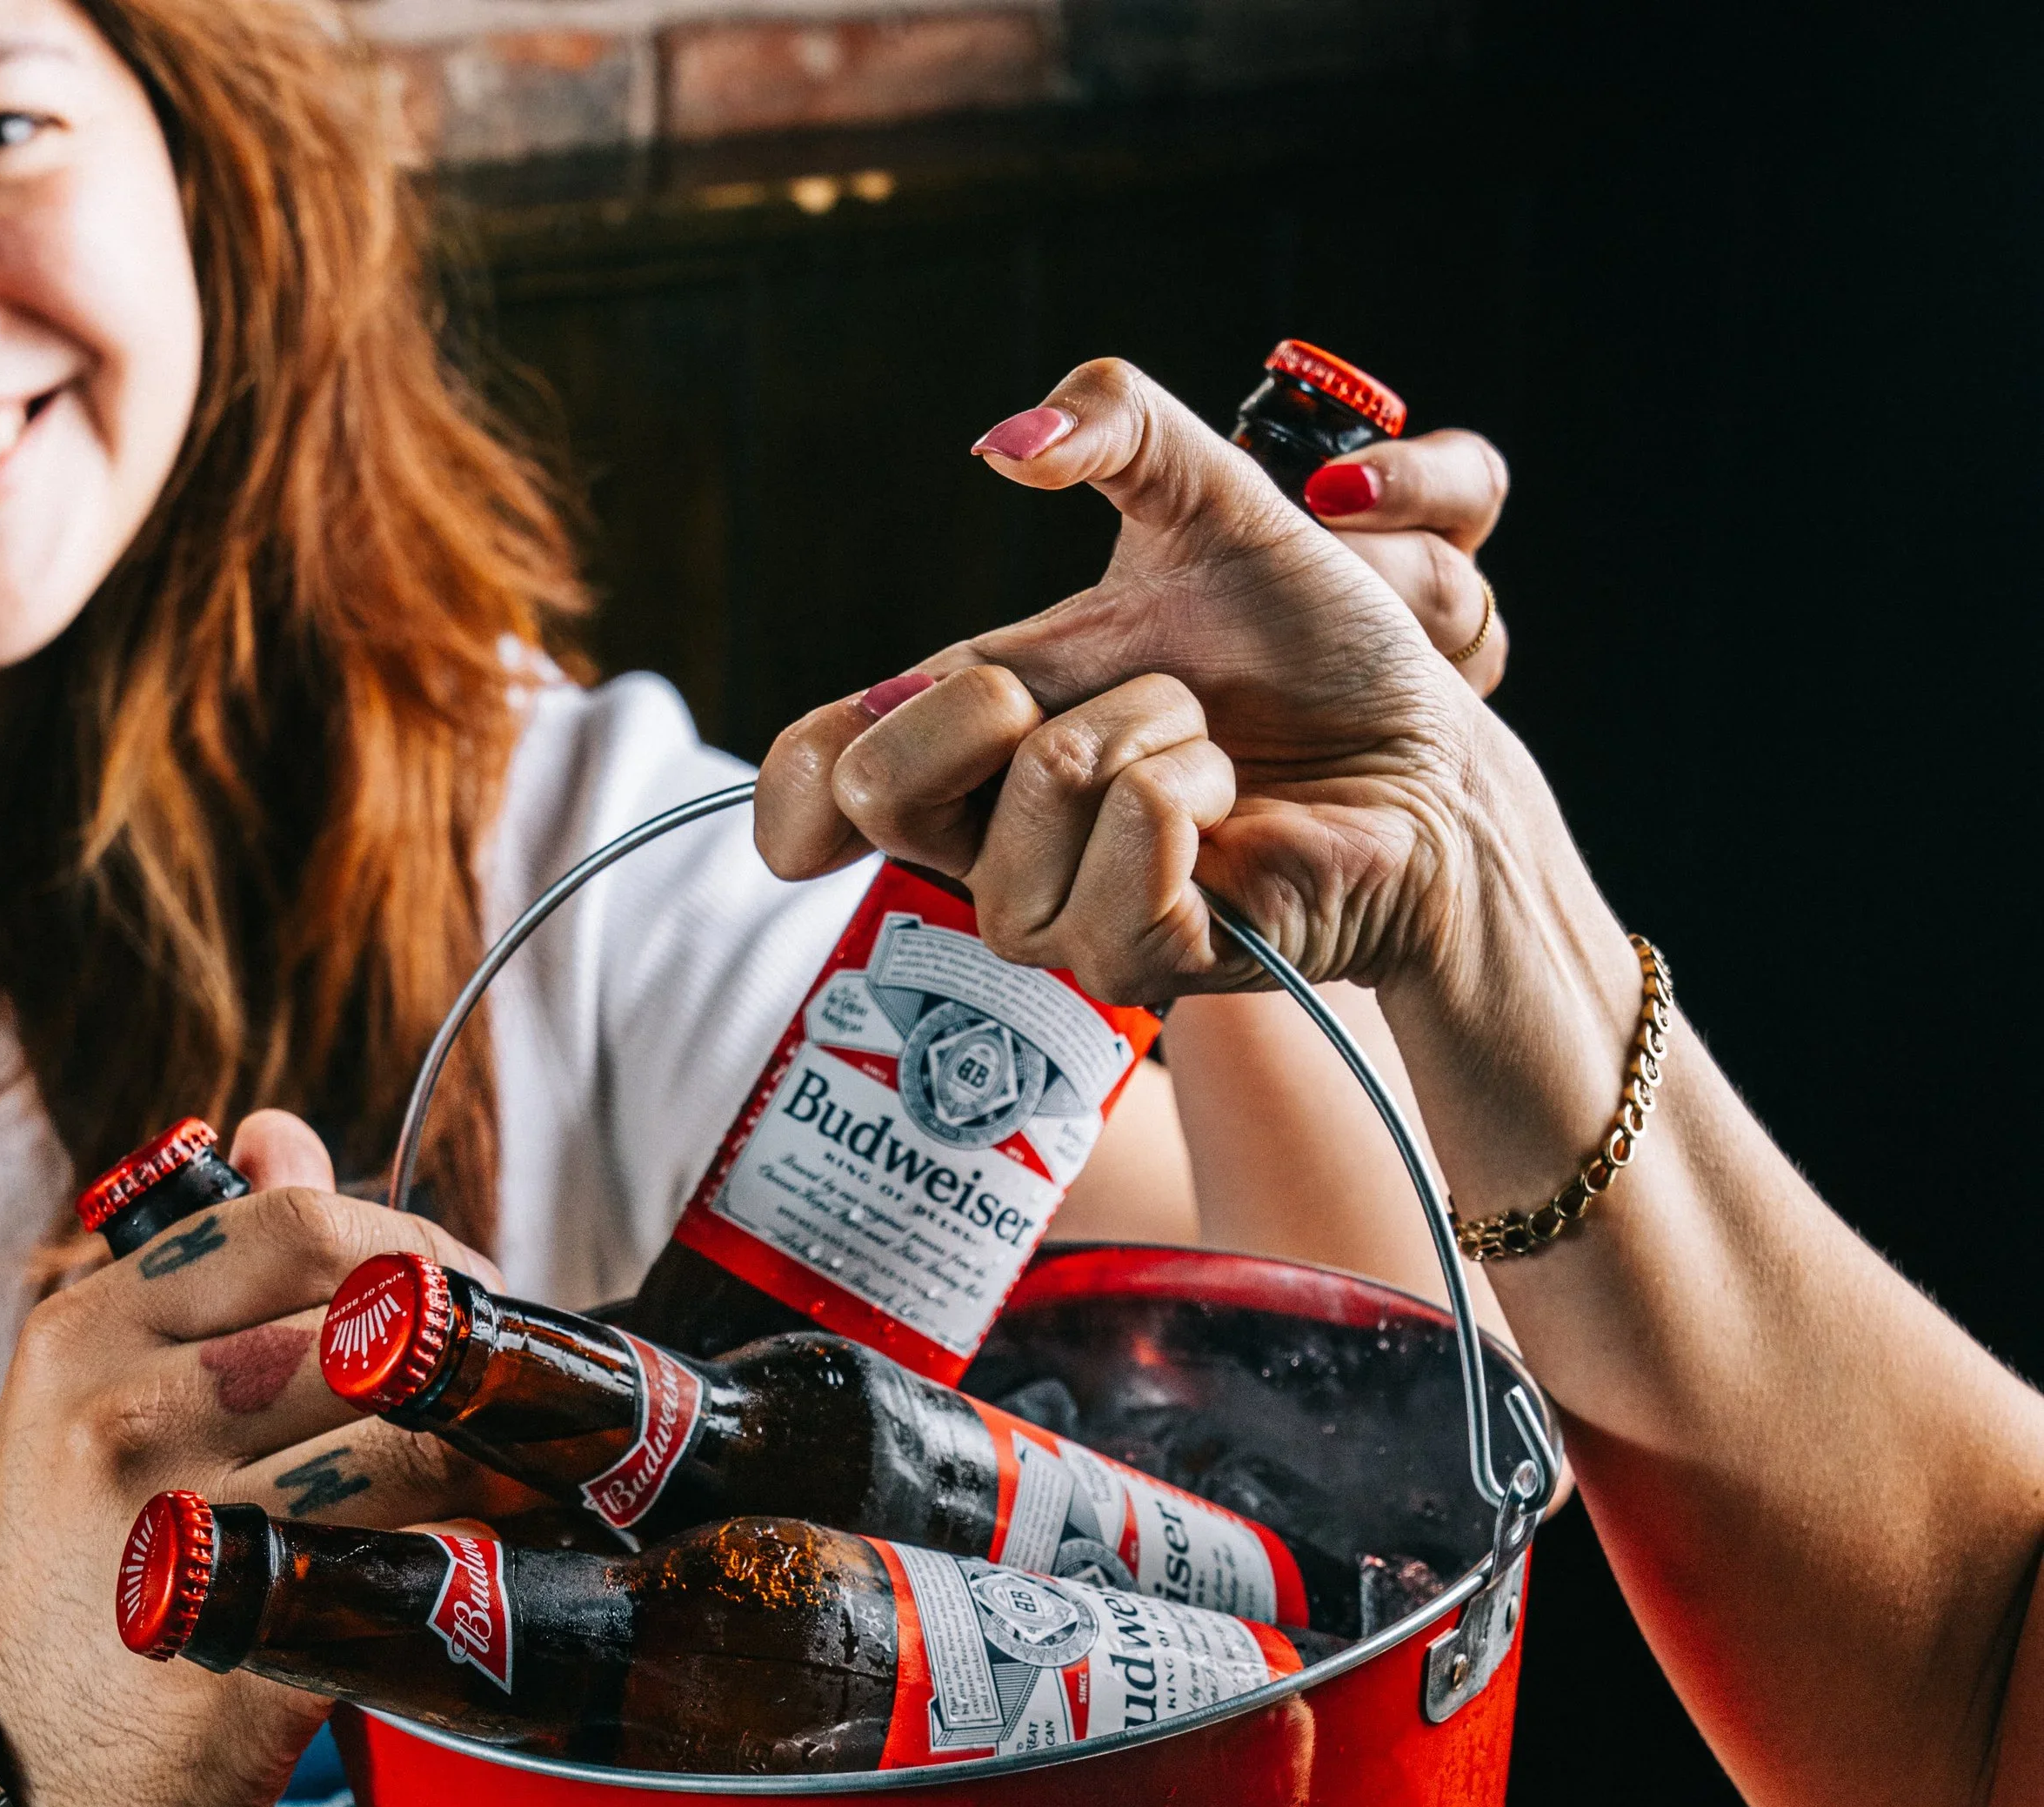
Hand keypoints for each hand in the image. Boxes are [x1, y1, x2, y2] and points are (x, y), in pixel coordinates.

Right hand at [0, 1116, 539, 1806]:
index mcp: (92, 1329)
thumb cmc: (70, 1578)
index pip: (302, 1225)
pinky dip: (479, 1555)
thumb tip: (285, 1133)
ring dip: (506, 1456)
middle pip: (376, 1325)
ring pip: (409, 1445)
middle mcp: (124, 1411)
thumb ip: (205, 1265)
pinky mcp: (245, 1646)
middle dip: (485, 1352)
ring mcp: (180, 1527)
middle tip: (538, 1391)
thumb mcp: (92, 1393)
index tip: (477, 1301)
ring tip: (547, 1474)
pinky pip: (407, 1570)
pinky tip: (506, 1559)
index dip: (424, 1250)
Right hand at [756, 359, 1512, 1009]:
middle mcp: (1000, 841)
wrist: (1426, 752)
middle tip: (1122, 688)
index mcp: (978, 740)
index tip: (804, 810)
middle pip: (884, 793)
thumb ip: (1113, 422)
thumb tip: (1001, 445)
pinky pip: (1123, 859)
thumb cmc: (1317, 647)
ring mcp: (1064, 915)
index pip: (829, 783)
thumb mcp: (1211, 495)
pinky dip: (1193, 798)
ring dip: (1150, 732)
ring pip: (1034, 795)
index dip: (796, 786)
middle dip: (992, 699)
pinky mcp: (1144, 967)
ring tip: (1213, 750)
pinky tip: (1235, 810)